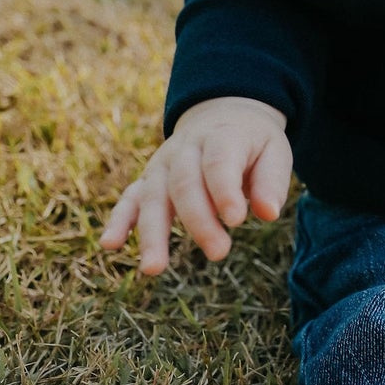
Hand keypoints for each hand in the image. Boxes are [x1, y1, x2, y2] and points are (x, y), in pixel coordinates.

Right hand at [100, 96, 292, 274]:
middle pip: (184, 184)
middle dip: (198, 221)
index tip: (238, 220)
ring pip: (153, 197)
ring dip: (152, 233)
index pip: (218, 163)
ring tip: (154, 268)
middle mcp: (185, 149)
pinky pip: (129, 199)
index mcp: (221, 136)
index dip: (224, 191)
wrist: (223, 116)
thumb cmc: (253, 142)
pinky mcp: (148, 180)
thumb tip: (269, 214)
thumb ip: (271, 181)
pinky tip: (110, 244)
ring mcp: (162, 165)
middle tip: (219, 252)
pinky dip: (118, 220)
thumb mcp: (274, 151)